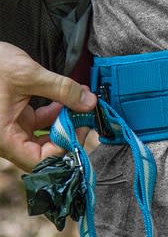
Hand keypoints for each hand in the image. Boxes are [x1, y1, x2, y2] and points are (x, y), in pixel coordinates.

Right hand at [0, 43, 96, 171]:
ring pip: (45, 136)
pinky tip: (67, 99)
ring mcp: (11, 127)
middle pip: (45, 151)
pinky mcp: (14, 116)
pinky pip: (39, 123)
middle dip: (69, 133)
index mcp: (4, 138)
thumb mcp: (27, 75)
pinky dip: (55, 113)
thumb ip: (61, 90)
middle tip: (86, 116)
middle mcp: (6, 138)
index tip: (81, 127)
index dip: (65, 149)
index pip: (41, 160)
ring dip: (65, 121)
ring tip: (80, 102)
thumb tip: (90, 103)